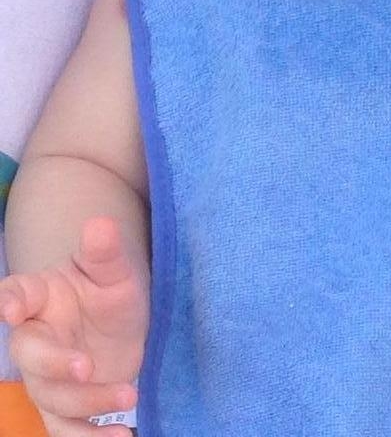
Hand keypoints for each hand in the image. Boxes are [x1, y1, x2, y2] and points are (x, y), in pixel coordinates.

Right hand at [0, 216, 147, 436]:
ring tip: (130, 394)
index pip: (17, 294)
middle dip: (55, 364)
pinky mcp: (66, 406)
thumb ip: (104, 251)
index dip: (10, 301)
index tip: (11, 307)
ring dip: (88, 402)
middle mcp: (36, 338)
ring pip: (51, 397)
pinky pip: (67, 430)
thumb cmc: (109, 290)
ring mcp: (47, 376)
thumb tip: (100, 224)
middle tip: (88, 365)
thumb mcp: (115, 270)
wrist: (121, 323)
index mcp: (40, 296)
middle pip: (30, 356)